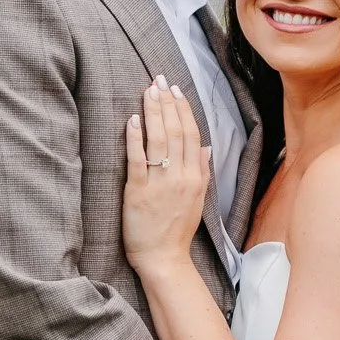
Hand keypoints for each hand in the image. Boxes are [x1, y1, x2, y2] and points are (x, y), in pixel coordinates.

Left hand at [124, 77, 209, 273]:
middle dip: (167, 103)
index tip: (175, 90)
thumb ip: (202, 172)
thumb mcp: (198, 200)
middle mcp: (180, 177)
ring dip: (153, 113)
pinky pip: (138, 160)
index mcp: (195, 177)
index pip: (191, 135)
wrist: (164, 258)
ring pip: (159, 140)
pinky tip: (132, 120)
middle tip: (159, 81)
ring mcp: (160, 184)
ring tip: (148, 92)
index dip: (183, 110)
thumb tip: (207, 147)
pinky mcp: (138, 192)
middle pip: (176, 132)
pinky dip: (135, 138)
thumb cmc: (177, 230)